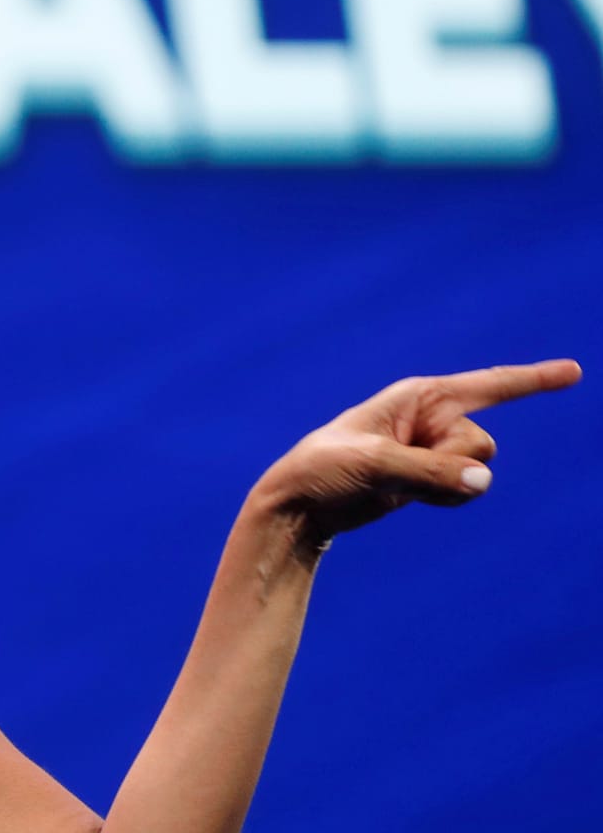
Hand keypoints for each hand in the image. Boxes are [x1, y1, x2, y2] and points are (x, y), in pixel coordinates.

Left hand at [254, 359, 581, 550]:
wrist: (300, 505)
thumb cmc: (324, 470)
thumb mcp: (372, 466)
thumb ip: (430, 471)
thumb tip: (483, 480)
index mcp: (419, 396)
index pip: (489, 384)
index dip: (534, 379)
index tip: (575, 371)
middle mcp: (432, 417)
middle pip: (483, 444)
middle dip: (450, 462)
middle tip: (396, 466)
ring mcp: (434, 448)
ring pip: (478, 470)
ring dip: (444, 484)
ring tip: (393, 481)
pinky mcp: (430, 476)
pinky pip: (465, 489)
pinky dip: (443, 498)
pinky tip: (404, 496)